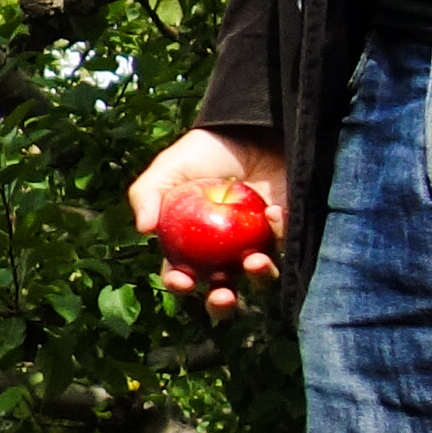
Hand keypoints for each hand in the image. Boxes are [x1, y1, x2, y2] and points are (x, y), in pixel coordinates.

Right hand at [128, 127, 292, 315]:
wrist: (251, 127)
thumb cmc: (205, 150)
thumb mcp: (169, 167)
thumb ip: (146, 194)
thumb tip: (143, 230)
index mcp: (191, 245)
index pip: (181, 275)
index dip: (179, 284)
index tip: (182, 281)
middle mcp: (224, 253)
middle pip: (222, 292)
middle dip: (221, 305)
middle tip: (222, 296)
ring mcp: (258, 244)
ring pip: (260, 278)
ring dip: (258, 278)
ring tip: (254, 262)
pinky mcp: (288, 231)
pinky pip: (288, 245)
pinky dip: (282, 235)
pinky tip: (274, 213)